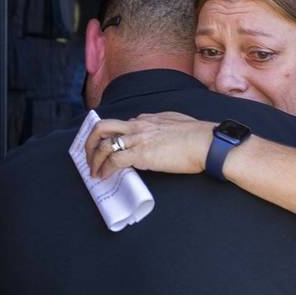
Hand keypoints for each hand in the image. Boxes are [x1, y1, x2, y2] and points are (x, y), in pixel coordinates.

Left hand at [85, 112, 214, 179]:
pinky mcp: (140, 154)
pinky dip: (104, 169)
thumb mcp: (176, 122)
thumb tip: (157, 129)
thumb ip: (163, 123)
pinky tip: (103, 176)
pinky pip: (113, 161)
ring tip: (94, 171)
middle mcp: (138, 125)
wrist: (206, 143)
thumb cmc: (199, 135)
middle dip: (90, 142)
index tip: (109, 148)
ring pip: (103, 145)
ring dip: (94, 159)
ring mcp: (137, 139)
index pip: (121, 125)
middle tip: (89, 156)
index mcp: (147, 118)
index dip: (111, 137)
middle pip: (102, 127)